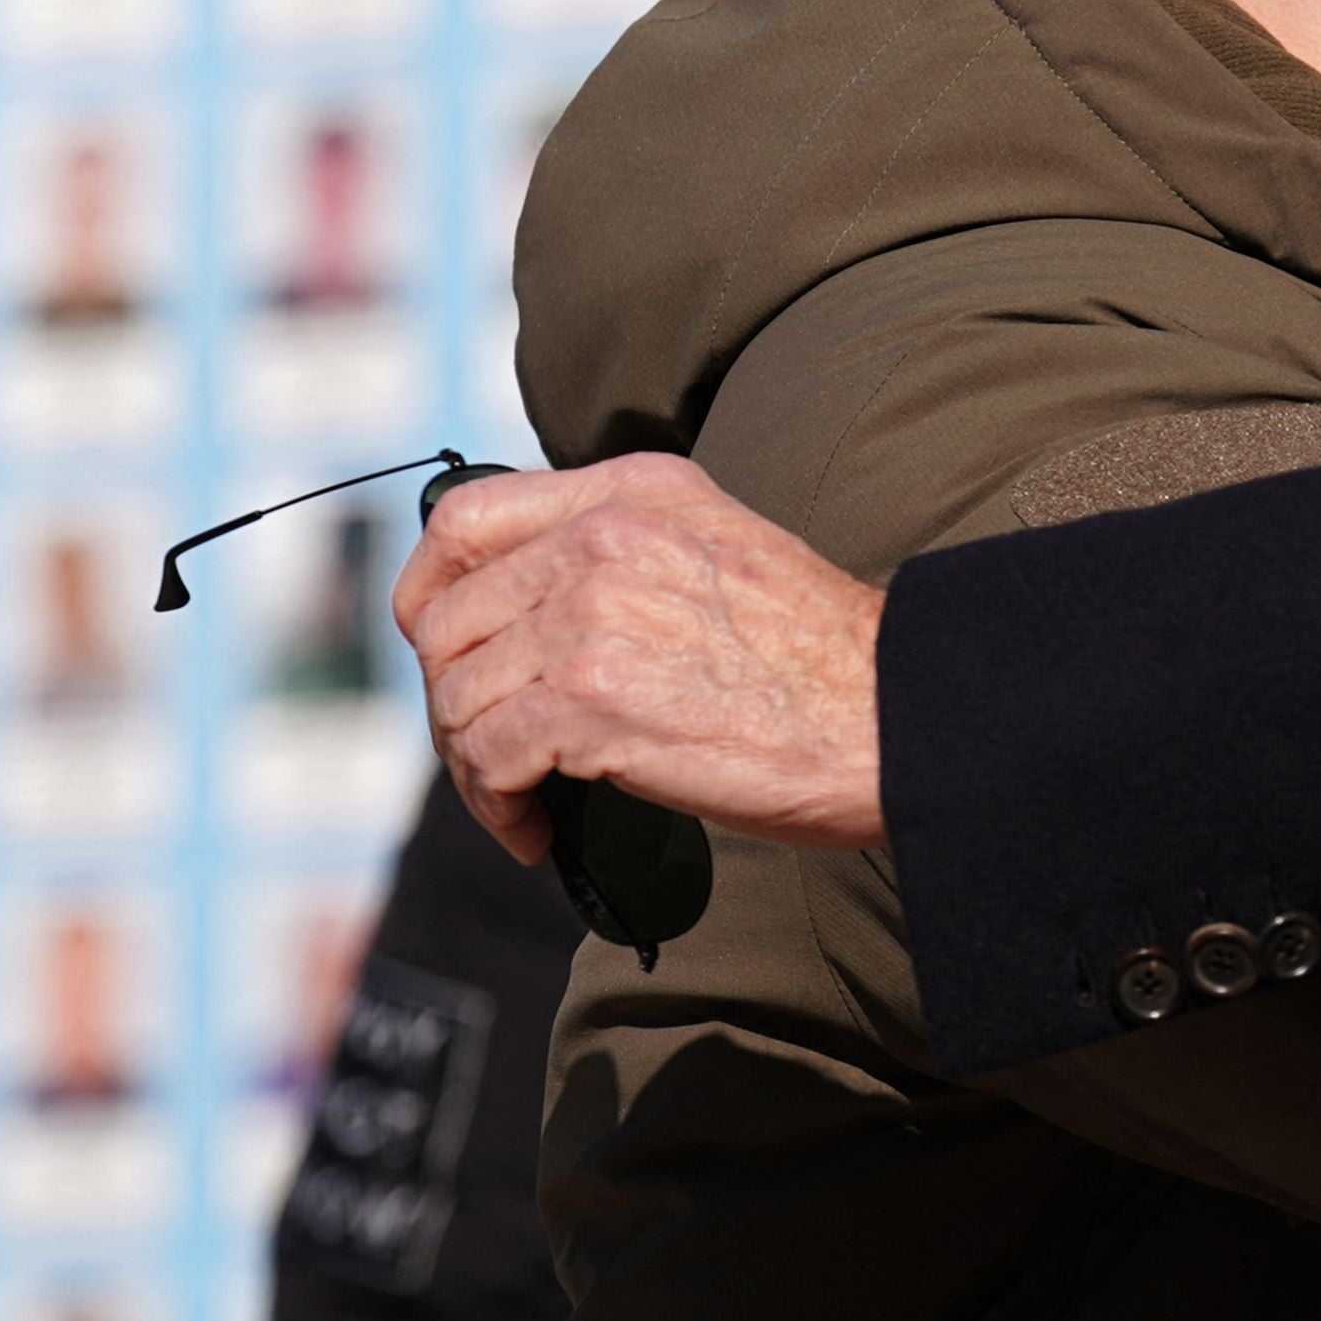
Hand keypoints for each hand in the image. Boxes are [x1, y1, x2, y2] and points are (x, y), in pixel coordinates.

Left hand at [393, 453, 888, 862]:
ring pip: (458, 695)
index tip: (445, 650)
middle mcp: (605, 536)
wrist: (891, 714)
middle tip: (494, 751)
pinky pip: (487, 758)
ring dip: (474, 765)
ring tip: (523, 800)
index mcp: (637, 491)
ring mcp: (593, 613)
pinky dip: (497, 808)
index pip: (465, 520)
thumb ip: (628, 548)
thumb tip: (526, 607)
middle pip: (447, 619)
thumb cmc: (820, 659)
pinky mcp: (590, 698)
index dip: (429, 593)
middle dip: (454, 700)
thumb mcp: (722, 550)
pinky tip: (537, 829)